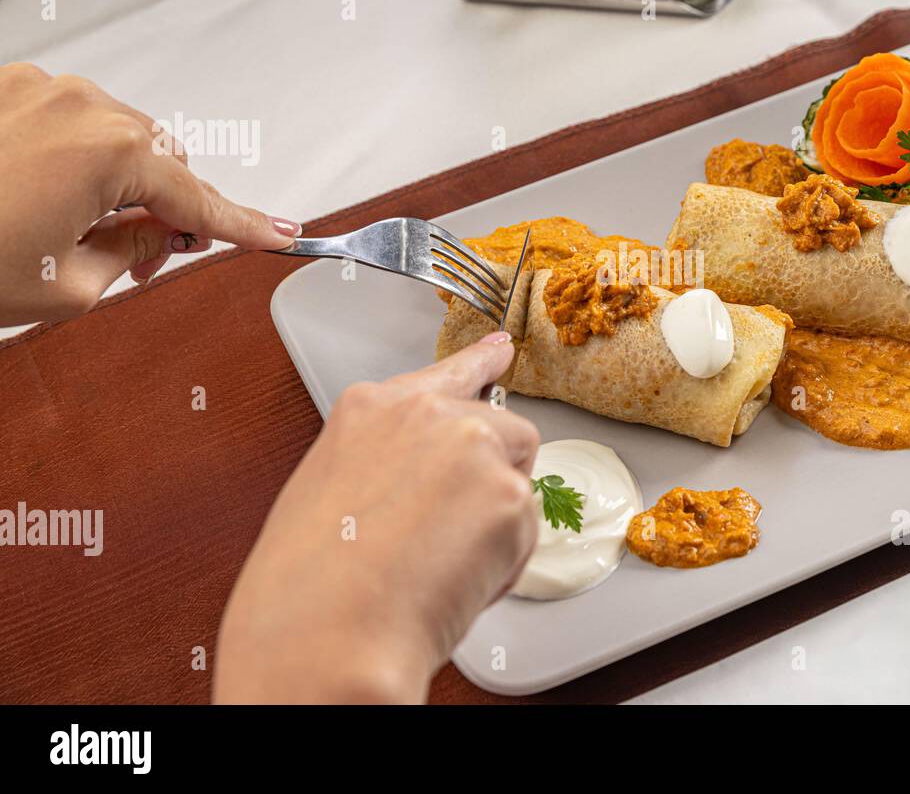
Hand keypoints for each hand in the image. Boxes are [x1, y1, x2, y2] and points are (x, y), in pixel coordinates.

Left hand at [0, 63, 299, 325]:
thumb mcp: (72, 286)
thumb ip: (138, 252)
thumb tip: (162, 234)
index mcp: (110, 149)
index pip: (199, 197)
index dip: (243, 225)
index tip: (278, 232)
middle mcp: (79, 103)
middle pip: (161, 159)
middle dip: (167, 207)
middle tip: (149, 260)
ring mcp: (37, 88)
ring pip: (118, 137)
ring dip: (118, 182)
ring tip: (79, 234)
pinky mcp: (4, 89)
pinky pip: (71, 121)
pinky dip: (77, 159)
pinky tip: (48, 200)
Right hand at [213, 332, 540, 703]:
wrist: (324, 636)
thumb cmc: (306, 587)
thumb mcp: (328, 491)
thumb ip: (385, 462)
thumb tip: (422, 480)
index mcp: (371, 409)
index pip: (445, 373)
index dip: (480, 364)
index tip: (499, 350)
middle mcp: (427, 414)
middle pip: (501, 430)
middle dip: (492, 479)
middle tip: (453, 536)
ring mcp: (473, 447)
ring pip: (520, 480)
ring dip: (498, 524)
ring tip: (438, 566)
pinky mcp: (510, 495)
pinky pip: (526, 533)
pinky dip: (502, 566)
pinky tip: (451, 583)